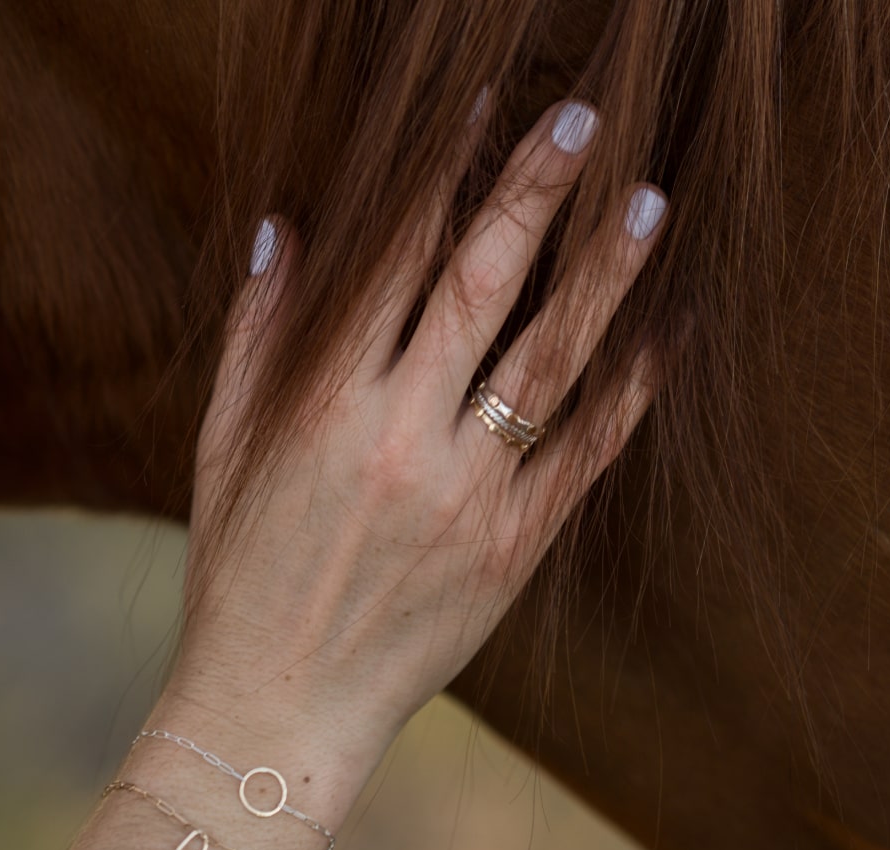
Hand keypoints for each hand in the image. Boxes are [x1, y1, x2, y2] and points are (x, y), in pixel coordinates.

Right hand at [173, 99, 666, 777]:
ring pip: (550, 363)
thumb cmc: (242, 571)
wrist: (284, 700)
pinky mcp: (514, 547)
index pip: (394, 260)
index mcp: (323, 404)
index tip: (480, 109)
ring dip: (604, 277)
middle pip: (483, 290)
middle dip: (535, 194)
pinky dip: (631, 391)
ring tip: (650, 203)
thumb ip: (258, 333)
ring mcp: (468, 495)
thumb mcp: (224, 447)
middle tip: (587, 120)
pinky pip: (584, 454)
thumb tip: (289, 227)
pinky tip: (666, 334)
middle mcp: (401, 438)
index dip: (441, 173)